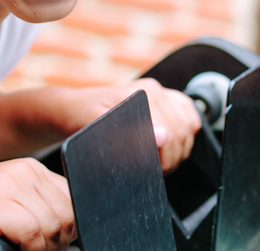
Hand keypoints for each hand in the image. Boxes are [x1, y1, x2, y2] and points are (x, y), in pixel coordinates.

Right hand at [0, 158, 74, 250]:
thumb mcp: (6, 206)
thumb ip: (36, 209)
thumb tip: (70, 233)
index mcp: (30, 169)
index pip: (73, 199)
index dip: (67, 228)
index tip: (49, 242)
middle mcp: (22, 171)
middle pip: (68, 214)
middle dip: (57, 241)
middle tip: (33, 250)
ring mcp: (7, 185)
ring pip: (53, 225)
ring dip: (43, 248)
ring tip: (19, 249)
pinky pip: (32, 233)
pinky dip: (29, 250)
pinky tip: (11, 249)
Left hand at [57, 79, 200, 172]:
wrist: (70, 109)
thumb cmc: (79, 118)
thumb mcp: (96, 127)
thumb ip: (127, 133)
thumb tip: (163, 136)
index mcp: (141, 94)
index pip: (172, 133)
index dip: (165, 158)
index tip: (153, 169)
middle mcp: (153, 90)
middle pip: (183, 131)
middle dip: (172, 156)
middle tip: (155, 169)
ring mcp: (159, 93)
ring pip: (189, 125)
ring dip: (179, 148)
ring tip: (158, 159)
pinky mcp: (163, 99)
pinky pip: (189, 114)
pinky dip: (186, 132)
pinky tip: (170, 144)